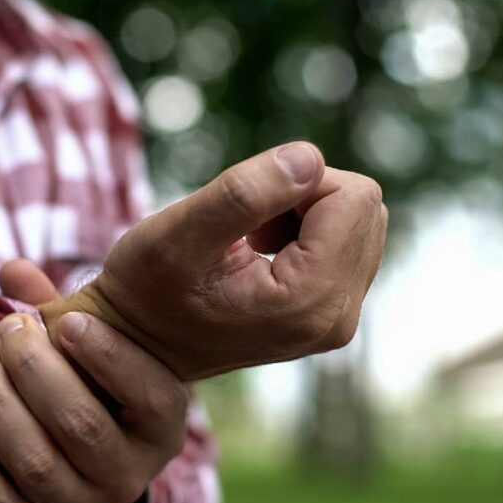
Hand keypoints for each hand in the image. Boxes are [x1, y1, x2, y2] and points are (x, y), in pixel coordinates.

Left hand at [0, 261, 187, 502]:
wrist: (77, 477)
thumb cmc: (84, 391)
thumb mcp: (87, 353)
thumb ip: (59, 311)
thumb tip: (14, 271)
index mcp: (160, 426)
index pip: (150, 394)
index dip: (109, 357)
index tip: (66, 321)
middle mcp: (131, 476)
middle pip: (81, 426)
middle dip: (35, 371)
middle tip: (4, 330)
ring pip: (36, 463)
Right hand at [39, 142, 387, 380]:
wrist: (138, 344)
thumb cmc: (146, 290)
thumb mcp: (177, 235)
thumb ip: (243, 195)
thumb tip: (311, 158)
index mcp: (310, 302)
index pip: (354, 197)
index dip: (297, 182)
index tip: (245, 210)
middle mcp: (336, 320)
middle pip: (364, 207)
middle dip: (305, 197)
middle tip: (246, 227)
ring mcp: (337, 321)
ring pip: (360, 221)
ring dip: (305, 214)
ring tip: (251, 240)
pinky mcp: (331, 314)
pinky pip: (349, 243)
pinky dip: (310, 233)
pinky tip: (262, 252)